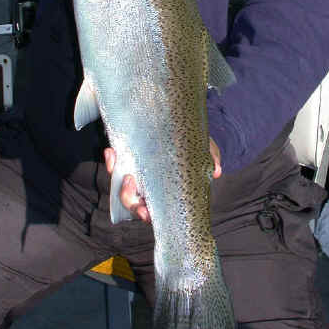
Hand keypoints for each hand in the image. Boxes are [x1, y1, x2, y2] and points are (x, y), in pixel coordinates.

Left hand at [104, 138, 221, 222]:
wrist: (172, 114)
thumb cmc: (188, 138)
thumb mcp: (201, 145)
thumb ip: (210, 157)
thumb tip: (217, 171)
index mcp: (164, 188)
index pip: (154, 209)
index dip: (148, 215)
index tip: (147, 213)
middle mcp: (147, 184)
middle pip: (133, 203)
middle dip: (131, 201)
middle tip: (133, 190)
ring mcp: (134, 171)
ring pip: (120, 187)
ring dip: (120, 182)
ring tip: (126, 171)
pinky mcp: (123, 158)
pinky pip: (113, 165)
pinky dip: (111, 161)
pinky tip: (112, 151)